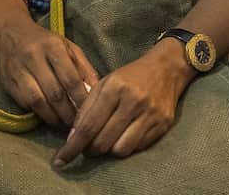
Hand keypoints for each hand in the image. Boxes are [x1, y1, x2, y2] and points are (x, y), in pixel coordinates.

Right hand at [0, 16, 100, 128]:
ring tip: (64, 125)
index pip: (70, 78)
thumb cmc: (45, 41)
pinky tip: (49, 118)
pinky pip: (25, 103)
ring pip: (38, 101)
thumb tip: (96, 91)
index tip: (89, 112)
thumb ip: (83, 67)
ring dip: (53, 117)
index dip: (80, 99)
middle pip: (54, 93)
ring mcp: (19, 71)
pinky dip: (39, 113)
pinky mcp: (8, 82)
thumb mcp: (68, 47)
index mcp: (53, 47)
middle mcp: (34, 58)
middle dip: (68, 113)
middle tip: (78, 124)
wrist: (10, 33)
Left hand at [52, 41, 193, 165]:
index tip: (61, 159)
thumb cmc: (131, 76)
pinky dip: (127, 147)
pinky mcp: (163, 124)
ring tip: (107, 141)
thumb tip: (72, 138)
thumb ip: (87, 109)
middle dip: (90, 150)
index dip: (73, 147)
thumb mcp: (105, 83)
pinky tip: (124, 136)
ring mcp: (151, 114)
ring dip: (109, 151)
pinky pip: (138, 148)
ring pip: (121, 150)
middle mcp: (133, 101)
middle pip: (103, 141)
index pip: (89, 126)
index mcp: (115, 88)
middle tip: (87, 147)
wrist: (167, 68)